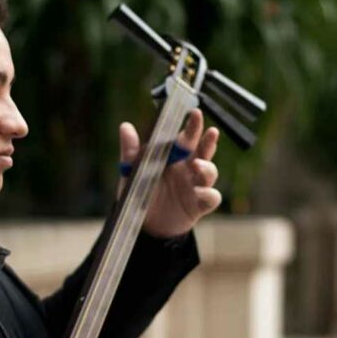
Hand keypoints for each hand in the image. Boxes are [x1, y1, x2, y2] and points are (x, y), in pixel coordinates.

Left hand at [118, 108, 221, 237]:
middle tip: (210, 131)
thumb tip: (125, 126)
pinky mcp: (199, 205)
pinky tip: (199, 192)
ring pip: (211, 171)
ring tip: (197, 165)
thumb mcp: (132, 172)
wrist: (145, 225)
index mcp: (174, 156)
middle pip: (204, 150)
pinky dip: (208, 194)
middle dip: (208, 140)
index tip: (195, 112)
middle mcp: (189, 168)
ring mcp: (196, 186)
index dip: (193, 125)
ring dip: (207, 167)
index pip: (187, 137)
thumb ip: (131, 151)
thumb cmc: (140, 192)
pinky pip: (211, 197)